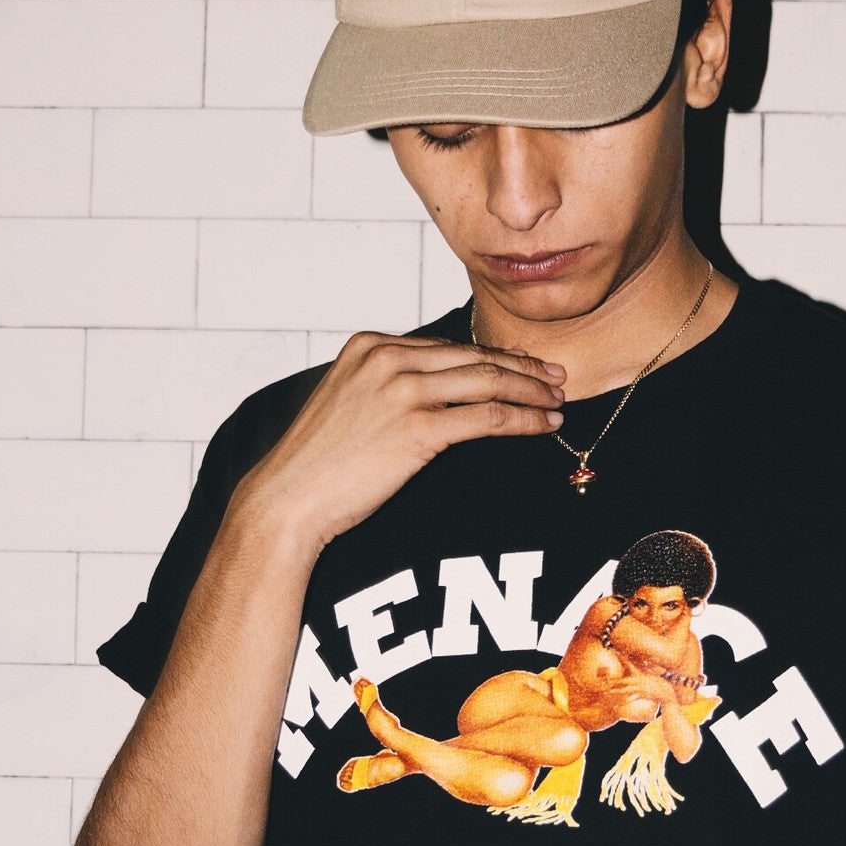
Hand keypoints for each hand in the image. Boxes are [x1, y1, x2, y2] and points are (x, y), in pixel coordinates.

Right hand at [234, 329, 567, 552]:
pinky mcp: (417, 427)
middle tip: (556, 376)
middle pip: (473, 357)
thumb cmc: (317, 464)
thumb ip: (388, 387)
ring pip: (488, 381)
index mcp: (370, 346)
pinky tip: (543, 425)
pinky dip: (522, 419)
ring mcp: (403, 390)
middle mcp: (387, 358)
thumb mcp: (349, 404)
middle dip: (522, 367)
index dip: (493, 356)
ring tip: (557, 401)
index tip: (523, 365)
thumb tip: (437, 393)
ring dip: (531, 391)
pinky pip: (486, 417)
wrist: (288, 499)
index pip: (448, 347)